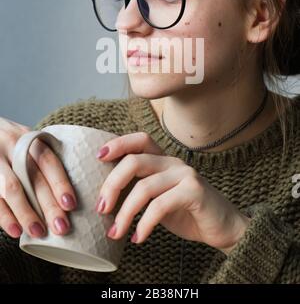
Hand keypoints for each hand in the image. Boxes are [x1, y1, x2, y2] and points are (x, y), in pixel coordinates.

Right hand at [0, 117, 76, 238]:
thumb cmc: (8, 146)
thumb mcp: (24, 142)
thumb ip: (39, 161)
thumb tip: (67, 198)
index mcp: (28, 138)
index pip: (48, 161)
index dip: (60, 183)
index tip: (71, 205)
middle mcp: (11, 146)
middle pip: (33, 178)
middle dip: (49, 205)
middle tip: (62, 227)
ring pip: (12, 188)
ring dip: (27, 213)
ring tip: (39, 232)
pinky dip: (5, 216)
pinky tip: (15, 230)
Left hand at [95, 132, 250, 253]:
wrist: (224, 228)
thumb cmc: (187, 213)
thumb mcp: (159, 198)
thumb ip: (139, 189)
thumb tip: (105, 197)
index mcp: (164, 160)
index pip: (140, 140)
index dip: (118, 144)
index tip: (98, 156)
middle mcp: (174, 162)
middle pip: (135, 161)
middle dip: (112, 184)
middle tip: (101, 208)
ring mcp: (185, 175)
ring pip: (144, 187)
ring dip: (125, 212)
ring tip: (115, 232)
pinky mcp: (194, 192)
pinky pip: (160, 205)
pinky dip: (144, 224)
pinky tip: (138, 238)